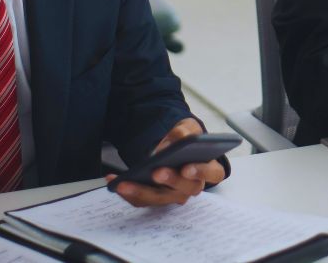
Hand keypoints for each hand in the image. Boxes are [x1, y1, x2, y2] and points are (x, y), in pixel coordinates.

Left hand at [108, 118, 227, 206]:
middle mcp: (192, 186)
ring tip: (123, 183)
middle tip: (156, 172)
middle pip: (184, 189)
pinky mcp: (155, 198)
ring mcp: (173, 194)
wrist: (172, 149)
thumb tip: (179, 139)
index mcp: (208, 169)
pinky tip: (113, 180)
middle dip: (169, 181)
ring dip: (140, 191)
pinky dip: (127, 192)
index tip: (187, 168)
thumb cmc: (185, 139)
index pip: (213, 174)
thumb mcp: (188, 128)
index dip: (201, 172)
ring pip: (159, 198)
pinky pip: (141, 199)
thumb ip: (186, 130)